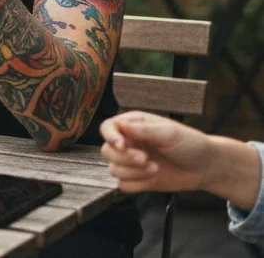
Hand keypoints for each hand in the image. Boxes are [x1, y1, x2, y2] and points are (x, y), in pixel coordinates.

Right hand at [100, 111, 215, 193]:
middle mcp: (129, 143)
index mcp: (133, 125)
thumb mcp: (168, 132)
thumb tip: (120, 126)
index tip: (121, 145)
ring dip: (134, 172)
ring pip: (114, 170)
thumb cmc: (189, 143)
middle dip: (125, 158)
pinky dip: (137, 184)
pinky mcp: (138, 179)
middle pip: (107, 151)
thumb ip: (143, 130)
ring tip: (154, 168)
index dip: (110, 136)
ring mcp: (132, 163)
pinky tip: (153, 177)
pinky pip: (124, 186)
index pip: (108, 128)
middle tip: (145, 158)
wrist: (206, 167)